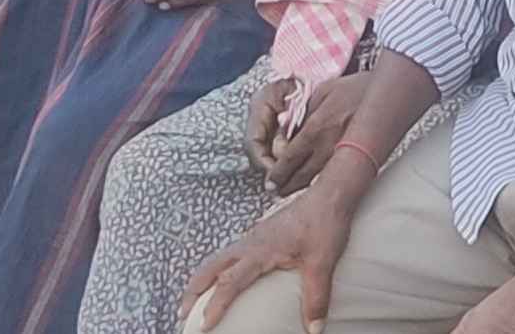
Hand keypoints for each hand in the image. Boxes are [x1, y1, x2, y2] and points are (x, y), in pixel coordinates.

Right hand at [184, 189, 351, 331]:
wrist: (331, 194)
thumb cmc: (325, 224)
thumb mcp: (322, 263)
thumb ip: (316, 297)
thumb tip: (313, 329)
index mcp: (260, 251)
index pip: (230, 281)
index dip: (215, 305)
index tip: (204, 325)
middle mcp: (250, 243)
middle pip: (211, 267)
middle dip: (194, 291)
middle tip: (183, 314)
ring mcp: (253, 237)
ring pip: (218, 259)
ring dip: (203, 279)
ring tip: (195, 301)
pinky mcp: (260, 236)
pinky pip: (230, 254)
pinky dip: (217, 269)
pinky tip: (223, 279)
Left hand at [254, 70, 366, 194]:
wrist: (388, 94)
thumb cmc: (355, 89)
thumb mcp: (323, 91)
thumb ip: (304, 111)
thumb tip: (288, 129)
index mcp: (316, 127)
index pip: (290, 157)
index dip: (278, 173)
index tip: (269, 182)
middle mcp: (328, 146)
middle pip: (302, 175)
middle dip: (286, 186)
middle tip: (275, 192)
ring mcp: (343, 155)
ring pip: (318, 180)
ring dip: (302, 189)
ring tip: (290, 192)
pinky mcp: (356, 159)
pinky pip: (333, 176)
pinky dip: (321, 182)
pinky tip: (315, 185)